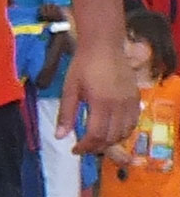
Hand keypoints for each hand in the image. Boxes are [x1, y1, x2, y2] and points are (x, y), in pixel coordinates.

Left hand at [62, 33, 138, 153]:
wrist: (104, 46)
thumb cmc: (83, 66)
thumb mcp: (69, 89)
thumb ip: (66, 114)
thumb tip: (60, 137)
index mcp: (100, 102)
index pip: (96, 134)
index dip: (85, 147)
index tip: (74, 150)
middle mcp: (119, 105)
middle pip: (111, 137)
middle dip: (96, 147)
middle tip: (84, 147)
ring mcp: (130, 102)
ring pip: (125, 132)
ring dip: (111, 142)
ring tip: (96, 141)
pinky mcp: (136, 98)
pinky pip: (134, 122)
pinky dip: (123, 132)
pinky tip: (112, 131)